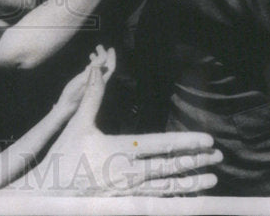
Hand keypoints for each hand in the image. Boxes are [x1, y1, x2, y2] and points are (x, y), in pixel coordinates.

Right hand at [36, 63, 221, 195]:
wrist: (50, 190)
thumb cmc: (63, 155)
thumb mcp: (78, 123)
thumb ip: (92, 96)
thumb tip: (96, 68)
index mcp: (120, 149)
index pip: (161, 145)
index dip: (187, 143)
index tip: (208, 141)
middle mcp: (128, 172)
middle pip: (170, 167)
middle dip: (197, 162)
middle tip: (219, 157)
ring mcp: (128, 190)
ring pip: (167, 187)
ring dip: (191, 183)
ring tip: (212, 180)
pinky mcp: (124, 201)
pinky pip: (155, 201)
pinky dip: (174, 199)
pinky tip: (187, 197)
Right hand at [54, 46, 115, 117]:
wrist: (67, 107)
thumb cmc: (72, 95)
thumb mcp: (81, 81)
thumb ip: (90, 72)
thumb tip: (99, 63)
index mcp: (99, 82)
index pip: (110, 67)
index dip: (111, 57)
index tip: (109, 48)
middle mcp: (99, 83)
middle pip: (106, 68)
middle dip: (105, 56)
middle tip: (99, 47)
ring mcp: (93, 85)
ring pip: (100, 70)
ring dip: (98, 60)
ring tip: (92, 53)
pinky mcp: (88, 87)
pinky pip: (94, 74)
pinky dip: (92, 67)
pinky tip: (87, 65)